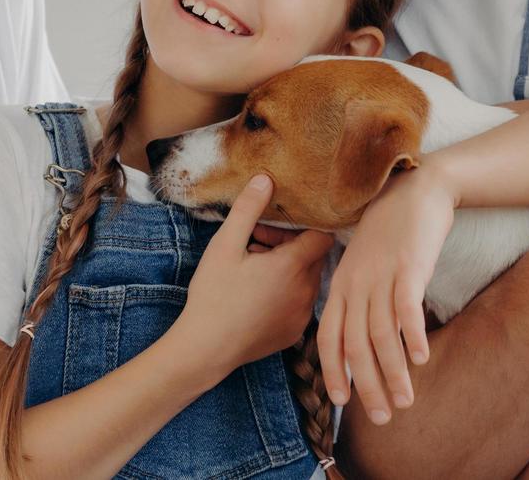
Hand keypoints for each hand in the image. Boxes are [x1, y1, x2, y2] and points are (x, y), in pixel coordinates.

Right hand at [176, 175, 334, 375]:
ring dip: (287, 269)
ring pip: (306, 280)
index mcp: (294, 266)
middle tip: (256, 243)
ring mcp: (302, 315)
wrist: (205, 349)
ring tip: (253, 269)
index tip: (278, 225)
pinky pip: (299, 304)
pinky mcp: (294, 334)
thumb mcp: (225, 245)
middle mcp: (306, 291)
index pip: (323, 234)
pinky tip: (256, 295)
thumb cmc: (213, 295)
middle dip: (289, 244)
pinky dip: (285, 294)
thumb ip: (248, 209)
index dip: (303, 225)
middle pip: (313, 256)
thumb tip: (266, 179)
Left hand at [318, 163, 455, 423]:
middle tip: (381, 417)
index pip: (329, 334)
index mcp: (341, 283)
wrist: (416, 189)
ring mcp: (381, 274)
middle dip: (367, 385)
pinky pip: (406, 307)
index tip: (340, 401)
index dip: (333, 369)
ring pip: (381, 333)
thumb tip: (359, 335)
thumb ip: (359, 296)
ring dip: (393, 372)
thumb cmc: (390, 230)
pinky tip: (422, 358)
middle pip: (355, 343)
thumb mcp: (363, 263)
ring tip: (405, 401)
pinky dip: (413, 335)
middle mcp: (356, 282)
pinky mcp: (409, 266)